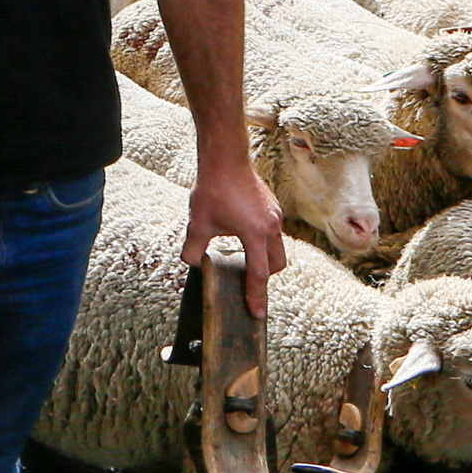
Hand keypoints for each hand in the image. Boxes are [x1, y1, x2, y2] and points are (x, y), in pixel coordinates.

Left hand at [184, 168, 287, 313]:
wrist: (225, 158)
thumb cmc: (213, 190)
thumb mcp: (198, 224)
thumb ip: (194, 250)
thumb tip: (195, 265)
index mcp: (256, 234)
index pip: (258, 275)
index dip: (256, 296)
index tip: (256, 314)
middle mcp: (272, 226)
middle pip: (276, 265)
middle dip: (263, 278)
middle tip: (246, 283)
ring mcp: (275, 216)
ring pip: (277, 249)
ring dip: (263, 259)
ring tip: (241, 260)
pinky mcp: (273, 208)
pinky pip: (273, 234)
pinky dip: (262, 243)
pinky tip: (242, 237)